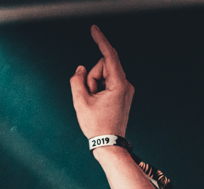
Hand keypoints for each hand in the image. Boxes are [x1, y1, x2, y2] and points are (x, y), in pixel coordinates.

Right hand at [70, 25, 133, 139]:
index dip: (100, 40)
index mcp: (119, 84)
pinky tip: (99, 104)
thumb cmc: (97, 126)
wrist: (110, 144)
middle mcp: (126, 84)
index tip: (94, 29)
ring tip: (95, 103)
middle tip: (91, 97)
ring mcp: (125, 89)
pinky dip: (98, 90)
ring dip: (94, 86)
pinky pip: (106, 83)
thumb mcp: (80, 102)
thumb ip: (77, 80)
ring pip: (103, 75)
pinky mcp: (122, 94)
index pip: (109, 56)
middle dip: (92, 78)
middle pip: (103, 66)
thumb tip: (81, 69)